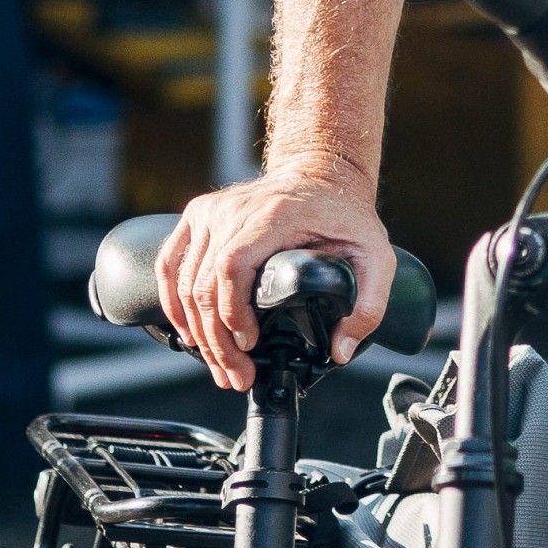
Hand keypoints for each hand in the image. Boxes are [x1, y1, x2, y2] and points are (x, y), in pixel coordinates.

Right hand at [155, 162, 394, 390]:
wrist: (323, 173)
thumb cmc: (345, 214)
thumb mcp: (376, 254)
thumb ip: (369, 304)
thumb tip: (340, 350)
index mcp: (276, 215)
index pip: (234, 266)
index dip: (233, 312)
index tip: (250, 344)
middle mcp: (236, 209)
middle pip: (206, 283)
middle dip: (216, 340)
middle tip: (236, 374)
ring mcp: (213, 210)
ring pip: (186, 282)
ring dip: (197, 332)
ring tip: (220, 365)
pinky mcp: (199, 215)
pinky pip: (171, 265)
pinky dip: (174, 304)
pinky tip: (188, 333)